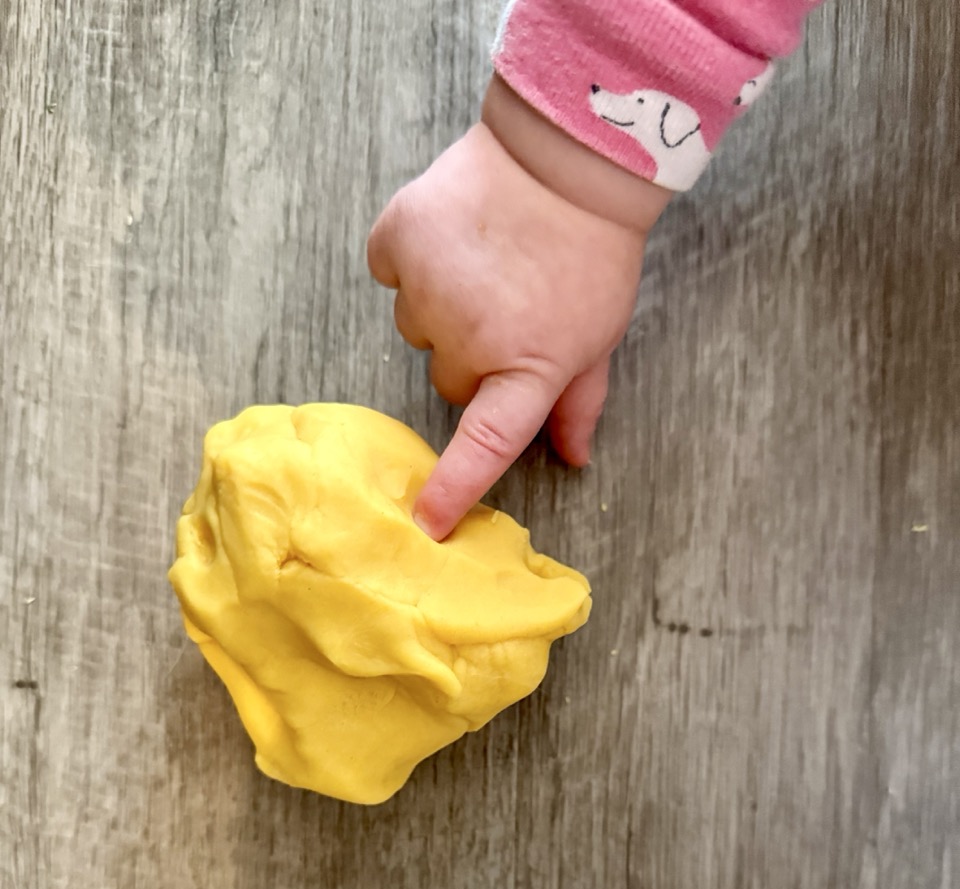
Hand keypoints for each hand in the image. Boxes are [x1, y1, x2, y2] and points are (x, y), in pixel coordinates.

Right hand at [367, 80, 669, 539]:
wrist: (568, 155)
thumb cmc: (591, 252)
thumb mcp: (597, 335)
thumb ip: (580, 401)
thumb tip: (575, 459)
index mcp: (527, 369)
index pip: (486, 445)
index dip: (455, 488)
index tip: (427, 522)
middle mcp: (471, 339)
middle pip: (448, 380)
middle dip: (472, 357)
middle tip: (507, 307)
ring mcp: (429, 290)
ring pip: (416, 327)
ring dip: (441, 306)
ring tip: (484, 261)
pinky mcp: (398, 240)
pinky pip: (389, 272)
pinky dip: (411, 259)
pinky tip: (451, 234)